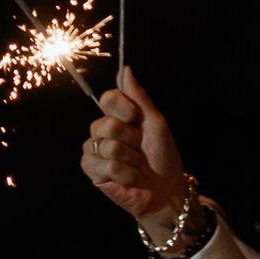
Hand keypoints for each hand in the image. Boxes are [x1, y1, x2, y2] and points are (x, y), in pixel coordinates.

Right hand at [83, 68, 191, 228]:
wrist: (166, 189)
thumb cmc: (163, 156)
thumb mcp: (155, 123)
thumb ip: (139, 97)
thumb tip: (125, 69)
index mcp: (119, 117)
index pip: (108, 98)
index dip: (123, 107)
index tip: (137, 118)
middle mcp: (104, 131)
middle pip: (105, 123)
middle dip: (130, 138)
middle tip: (140, 148)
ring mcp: (96, 151)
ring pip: (105, 145)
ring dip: (128, 158)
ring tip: (136, 165)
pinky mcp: (93, 171)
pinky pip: (103, 165)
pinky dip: (123, 172)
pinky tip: (129, 177)